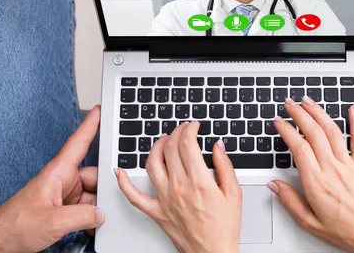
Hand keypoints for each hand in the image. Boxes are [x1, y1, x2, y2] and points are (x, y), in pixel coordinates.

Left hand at [0, 106, 104, 252]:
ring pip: (93, 193)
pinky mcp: (65, 209)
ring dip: (98, 207)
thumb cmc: (15, 225)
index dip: (90, 125)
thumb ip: (83, 216)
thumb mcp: (53, 222)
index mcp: (58, 173)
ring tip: (99, 220)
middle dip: (104, 187)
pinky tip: (93, 226)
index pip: (78, 143)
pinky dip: (92, 217)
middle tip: (112, 199)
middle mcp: (64, 181)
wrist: (0, 243)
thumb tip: (101, 213)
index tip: (100, 110)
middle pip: (94, 175)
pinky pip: (87, 208)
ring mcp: (65, 195)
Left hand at [115, 121, 241, 252]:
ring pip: (152, 164)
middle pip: (170, 149)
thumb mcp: (234, 193)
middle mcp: (178, 188)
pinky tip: (119, 172)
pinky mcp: (156, 212)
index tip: (194, 126)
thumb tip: (218, 146)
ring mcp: (164, 200)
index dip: (189, 129)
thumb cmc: (224, 228)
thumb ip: (225, 166)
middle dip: (176, 133)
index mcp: (199, 181)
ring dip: (156, 147)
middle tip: (183, 130)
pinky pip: (133, 196)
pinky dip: (123, 183)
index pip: (187, 144)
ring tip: (163, 140)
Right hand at [268, 97, 353, 252]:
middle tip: (289, 104)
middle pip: (313, 133)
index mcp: (316, 183)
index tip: (278, 122)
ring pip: (332, 131)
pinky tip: (352, 110)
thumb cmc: (345, 231)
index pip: (298, 148)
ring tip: (308, 101)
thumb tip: (273, 185)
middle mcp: (332, 169)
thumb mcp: (309, 222)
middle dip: (299, 114)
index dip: (286, 130)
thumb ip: (289, 201)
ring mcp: (349, 165)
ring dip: (319, 113)